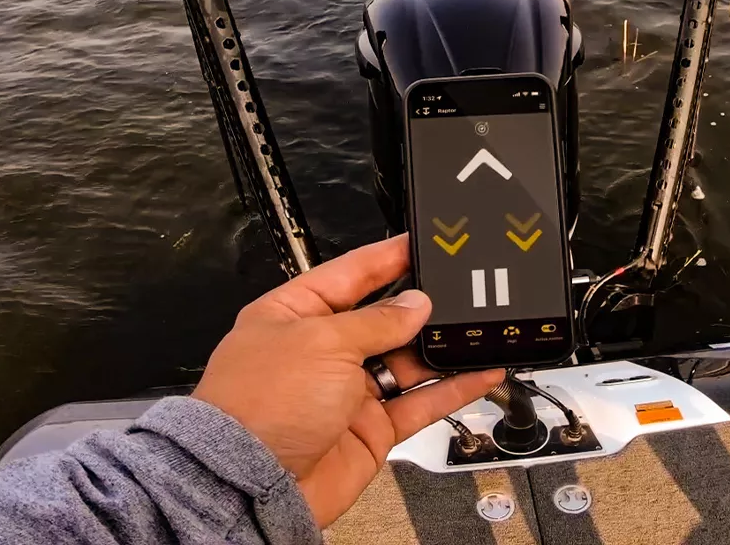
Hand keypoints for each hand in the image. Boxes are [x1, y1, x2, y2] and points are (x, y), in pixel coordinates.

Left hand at [192, 234, 503, 526]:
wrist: (251, 486)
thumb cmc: (259, 408)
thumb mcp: (322, 342)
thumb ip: (376, 320)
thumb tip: (414, 304)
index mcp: (295, 314)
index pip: (350, 274)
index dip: (387, 257)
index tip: (422, 242)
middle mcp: (321, 350)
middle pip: (383, 318)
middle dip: (421, 306)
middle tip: (460, 289)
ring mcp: (347, 391)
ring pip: (407, 361)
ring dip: (441, 347)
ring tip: (478, 329)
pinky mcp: (370, 429)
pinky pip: (420, 403)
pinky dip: (452, 389)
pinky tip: (478, 372)